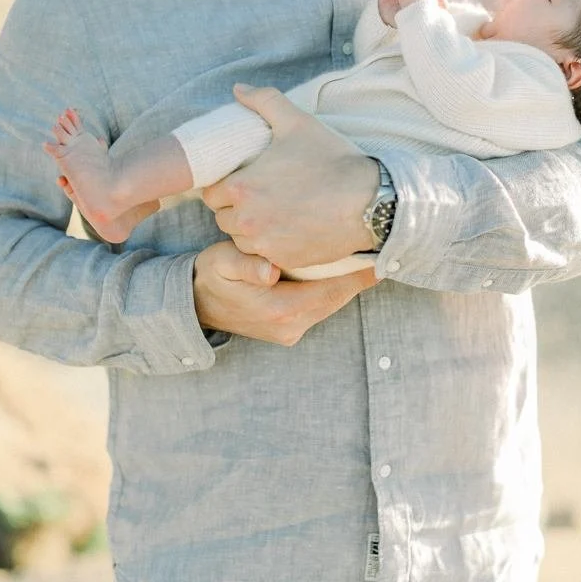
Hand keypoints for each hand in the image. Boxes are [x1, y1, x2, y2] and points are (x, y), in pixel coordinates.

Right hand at [193, 242, 373, 345]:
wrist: (195, 305)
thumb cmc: (211, 276)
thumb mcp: (222, 263)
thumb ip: (245, 264)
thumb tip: (268, 271)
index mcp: (280, 308)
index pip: (330, 290)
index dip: (357, 275)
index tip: (381, 258)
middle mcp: (291, 325)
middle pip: (336, 299)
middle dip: (359, 278)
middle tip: (385, 251)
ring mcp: (291, 331)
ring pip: (330, 304)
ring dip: (348, 285)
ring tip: (370, 259)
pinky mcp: (289, 329)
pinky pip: (320, 307)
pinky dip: (333, 290)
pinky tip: (342, 271)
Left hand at [209, 87, 381, 271]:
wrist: (366, 202)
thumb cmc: (330, 160)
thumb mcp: (296, 121)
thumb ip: (263, 101)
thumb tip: (238, 89)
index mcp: (242, 186)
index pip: (211, 193)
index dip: (222, 186)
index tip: (239, 180)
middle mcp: (247, 220)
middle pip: (222, 218)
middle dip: (233, 207)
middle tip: (254, 196)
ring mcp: (265, 244)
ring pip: (239, 239)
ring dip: (247, 229)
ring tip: (268, 213)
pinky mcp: (283, 261)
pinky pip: (261, 256)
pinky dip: (267, 245)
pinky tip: (283, 229)